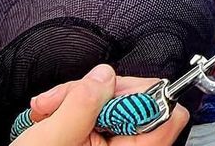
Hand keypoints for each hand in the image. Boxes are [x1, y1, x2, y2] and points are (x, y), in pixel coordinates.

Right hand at [19, 66, 188, 145]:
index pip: (168, 113)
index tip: (105, 94)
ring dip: (77, 99)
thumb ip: (82, 104)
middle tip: (59, 100)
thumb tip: (105, 75)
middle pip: (138, 101)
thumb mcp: (50, 140)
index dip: (140, 94)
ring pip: (115, 104)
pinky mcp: (102, 143)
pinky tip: (50, 117)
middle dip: (95, 92)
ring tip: (45, 112)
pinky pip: (100, 115)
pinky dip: (74, 109)